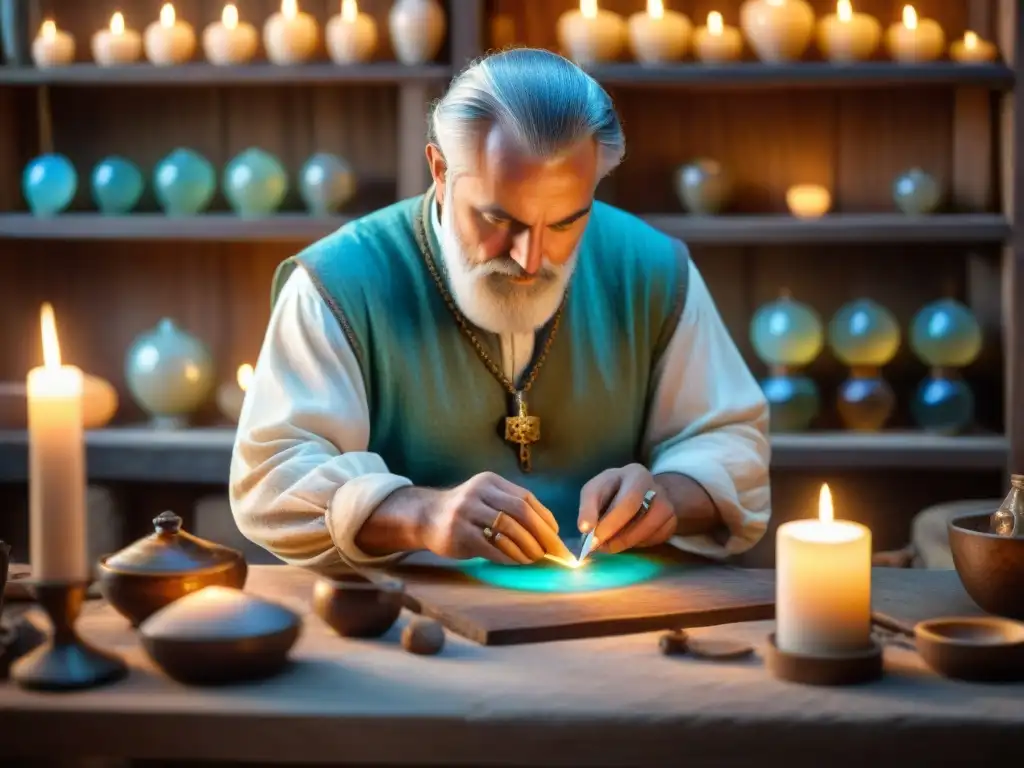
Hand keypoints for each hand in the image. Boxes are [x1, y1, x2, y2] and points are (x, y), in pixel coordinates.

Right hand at [420, 472, 574, 564]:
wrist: (425, 517)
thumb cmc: (465, 512)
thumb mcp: (486, 499)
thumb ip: (511, 509)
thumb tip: (548, 533)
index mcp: (491, 482)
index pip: (527, 498)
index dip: (545, 518)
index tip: (557, 536)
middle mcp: (479, 492)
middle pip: (521, 511)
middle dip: (542, 534)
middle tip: (554, 552)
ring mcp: (467, 512)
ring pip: (508, 529)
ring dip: (527, 547)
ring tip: (536, 558)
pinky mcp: (459, 532)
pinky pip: (491, 546)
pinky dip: (509, 556)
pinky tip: (517, 562)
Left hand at [577, 464, 675, 554]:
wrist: (647, 495)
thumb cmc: (614, 493)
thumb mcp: (597, 492)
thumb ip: (589, 508)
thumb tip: (585, 529)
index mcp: (634, 474)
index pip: (618, 492)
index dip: (598, 512)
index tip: (584, 529)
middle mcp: (653, 484)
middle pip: (631, 506)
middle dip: (610, 528)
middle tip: (597, 544)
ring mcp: (666, 502)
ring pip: (647, 525)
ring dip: (624, 540)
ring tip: (609, 545)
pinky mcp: (671, 521)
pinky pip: (655, 537)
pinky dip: (638, 543)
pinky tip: (628, 540)